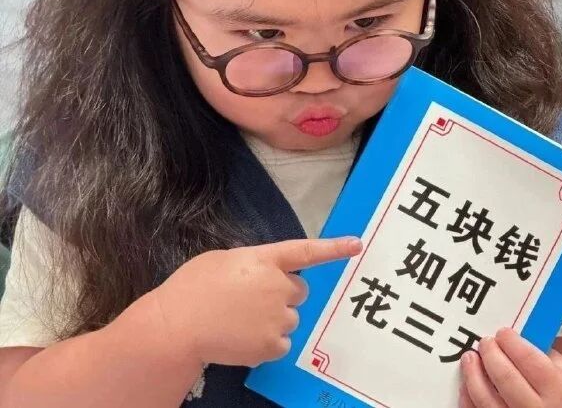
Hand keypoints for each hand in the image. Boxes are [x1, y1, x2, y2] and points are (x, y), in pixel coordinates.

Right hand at [147, 236, 361, 367]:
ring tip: (241, 321)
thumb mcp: (222, 261)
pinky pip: (282, 342)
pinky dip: (267, 342)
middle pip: (300, 290)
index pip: (306, 251)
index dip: (334, 248)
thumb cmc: (192, 287)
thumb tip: (261, 274)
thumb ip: (250, 264)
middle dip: (284, 293)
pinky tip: (242, 338)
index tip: (358, 245)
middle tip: (253, 300)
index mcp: (264, 259)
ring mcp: (277, 317)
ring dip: (275, 318)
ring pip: (290, 318)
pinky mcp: (272, 345)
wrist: (176, 327)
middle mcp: (278, 286)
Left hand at [459, 328, 561, 407]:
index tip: (503, 332)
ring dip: (473, 376)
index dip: (511, 342)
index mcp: (558, 389)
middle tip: (484, 342)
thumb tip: (518, 337)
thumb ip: (547, 355)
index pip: (527, 359)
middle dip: (490, 354)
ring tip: (469, 358)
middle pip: (505, 377)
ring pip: (487, 401)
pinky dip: (469, 401)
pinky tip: (466, 387)